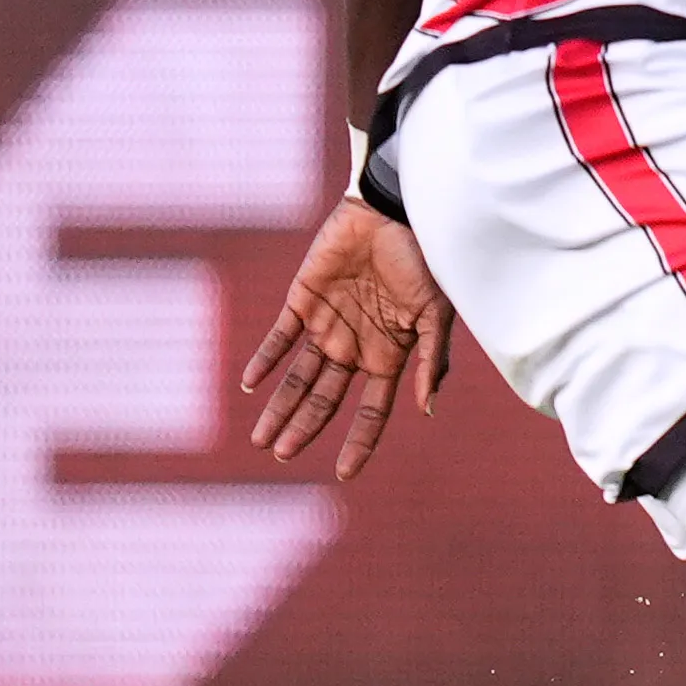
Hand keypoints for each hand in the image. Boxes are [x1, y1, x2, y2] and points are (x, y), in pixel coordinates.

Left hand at [241, 198, 454, 482]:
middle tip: (279, 453)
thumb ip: (432, 359)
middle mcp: (356, 347)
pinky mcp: (303, 299)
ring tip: (259, 437)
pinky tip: (249, 383)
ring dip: (279, 406)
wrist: (394, 210)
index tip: (344, 474)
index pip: (371, 410)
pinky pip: (279, 337)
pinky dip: (265, 360)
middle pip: (326, 400)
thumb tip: (426, 408)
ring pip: (298, 377)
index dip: (359, 442)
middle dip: (304, 428)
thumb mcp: (436, 313)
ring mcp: (328, 325)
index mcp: (389, 355)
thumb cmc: (425, 259)